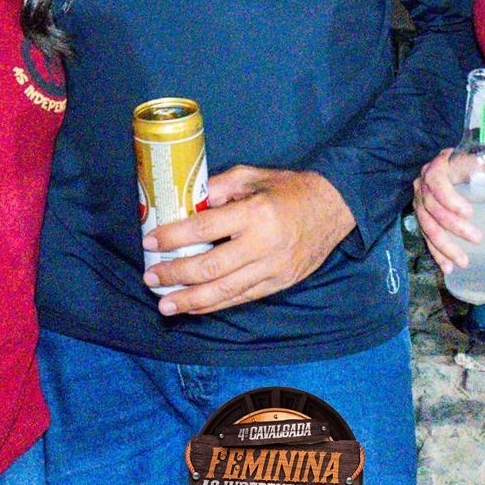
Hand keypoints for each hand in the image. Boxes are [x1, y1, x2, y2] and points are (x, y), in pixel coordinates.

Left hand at [143, 167, 354, 314]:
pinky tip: (194, 307)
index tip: (151, 241)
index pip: (205, 228)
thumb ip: (218, 188)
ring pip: (225, 290)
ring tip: (165, 304)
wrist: (334, 207)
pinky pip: (242, 298)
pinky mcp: (279, 283)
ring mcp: (273, 268)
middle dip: (176, 275)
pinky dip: (215, 305)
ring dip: (191, 300)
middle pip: (211, 266)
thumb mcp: (252, 176)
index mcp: (255, 212)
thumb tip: (186, 204)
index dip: (174, 237)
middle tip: (151, 278)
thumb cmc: (289, 189)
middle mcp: (264, 244)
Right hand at [413, 148, 484, 279]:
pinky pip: (425, 237)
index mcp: (441, 167)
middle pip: (433, 208)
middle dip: (454, 227)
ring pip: (427, 226)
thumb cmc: (475, 169)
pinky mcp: (421, 216)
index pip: (438, 182)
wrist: (455, 169)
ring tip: (463, 262)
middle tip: (477, 239)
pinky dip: (436, 253)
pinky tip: (448, 268)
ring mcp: (420, 201)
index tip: (469, 213)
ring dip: (444, 246)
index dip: (449, 199)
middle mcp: (424, 183)